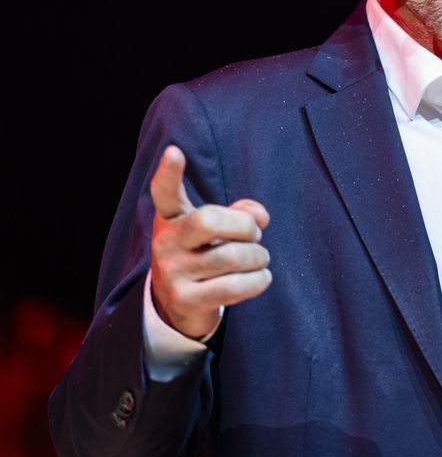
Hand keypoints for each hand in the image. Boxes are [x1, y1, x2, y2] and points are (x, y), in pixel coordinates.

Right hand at [149, 144, 271, 339]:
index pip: (165, 193)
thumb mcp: (218, 229)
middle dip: (245, 227)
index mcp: (171, 219)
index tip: (174, 152)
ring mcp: (172, 274)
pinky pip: (234, 286)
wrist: (180, 304)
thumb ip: (241, 213)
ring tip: (259, 259)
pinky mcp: (186, 301)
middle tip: (255, 236)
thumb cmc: (205, 254)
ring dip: (258, 257)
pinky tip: (261, 277)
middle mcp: (165, 243)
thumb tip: (260, 217)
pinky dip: (258, 280)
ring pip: (231, 256)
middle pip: (209, 220)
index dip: (169, 173)